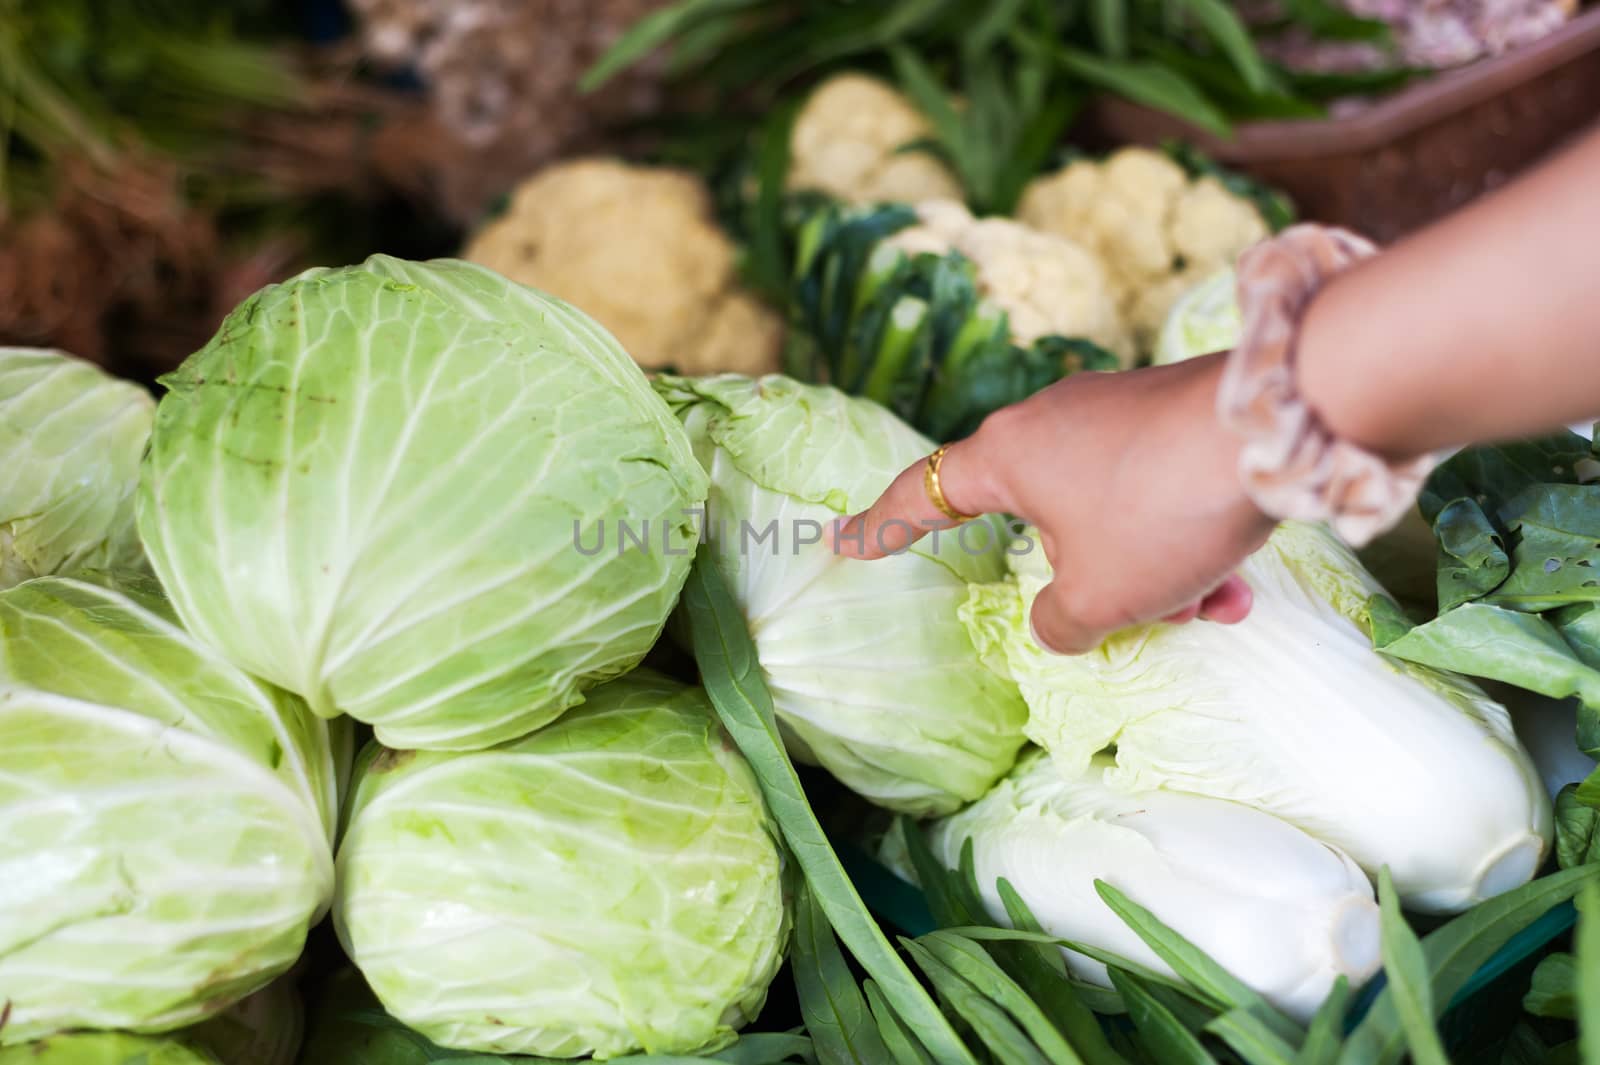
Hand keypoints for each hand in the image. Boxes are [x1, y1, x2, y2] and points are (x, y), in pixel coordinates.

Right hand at [831, 353, 1276, 652]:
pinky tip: (1239, 579)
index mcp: (1007, 456)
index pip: (923, 494)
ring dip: (1157, 570)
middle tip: (1146, 616)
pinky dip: (1186, 539)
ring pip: (1115, 512)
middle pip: (1046, 521)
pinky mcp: (1172, 410)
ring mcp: (1115, 409)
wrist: (1279, 426)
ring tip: (1214, 604)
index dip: (881, 526)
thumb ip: (1061, 622)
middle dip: (1098, 581)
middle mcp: (1052, 421)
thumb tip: (1062, 618)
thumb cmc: (1158, 514)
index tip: (845, 541)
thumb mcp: (1100, 596)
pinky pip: (1157, 489)